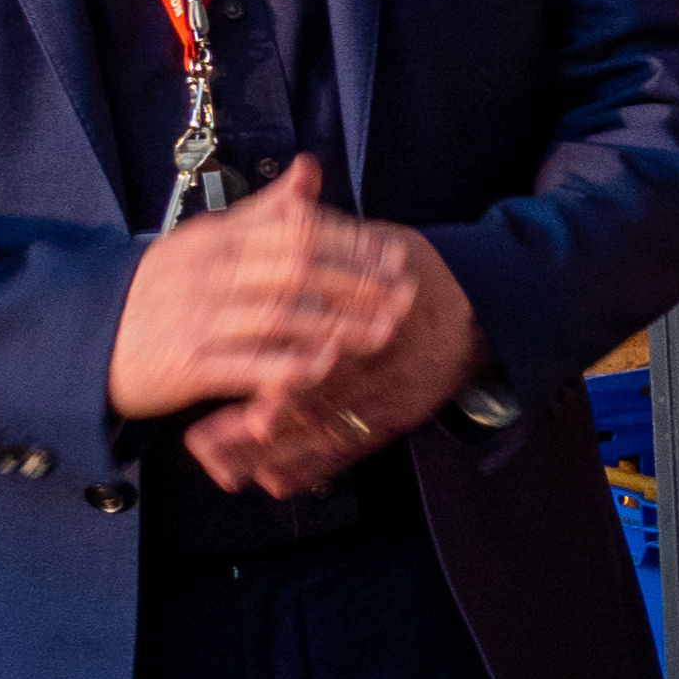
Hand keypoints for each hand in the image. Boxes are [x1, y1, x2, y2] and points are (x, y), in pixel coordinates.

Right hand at [104, 158, 407, 421]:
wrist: (83, 339)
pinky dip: (289, 365)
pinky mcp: (187, 365)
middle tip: (405, 292)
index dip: (349, 241)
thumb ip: (262, 212)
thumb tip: (309, 170)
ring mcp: (198, 318)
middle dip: (358, 280)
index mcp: (216, 239)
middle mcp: (208, 273)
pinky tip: (327, 365)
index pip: (294, 229)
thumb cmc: (159, 290)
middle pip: (297, 268)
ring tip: (386, 330)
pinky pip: (247, 364)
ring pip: (281, 316)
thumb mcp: (204, 241)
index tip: (393, 254)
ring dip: (340, 324)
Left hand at [181, 227, 484, 496]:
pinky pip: (343, 455)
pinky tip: (267, 482)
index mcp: (377, 319)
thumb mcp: (382, 243)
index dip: (278, 368)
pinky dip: (306, 471)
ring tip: (218, 466)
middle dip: (254, 429)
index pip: (324, 349)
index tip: (232, 376)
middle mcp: (380, 369)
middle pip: (313, 404)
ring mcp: (385, 403)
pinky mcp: (386, 425)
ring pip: (320, 436)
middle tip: (201, 441)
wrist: (477, 319)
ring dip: (267, 456)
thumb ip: (329, 230)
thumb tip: (290, 196)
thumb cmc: (420, 278)